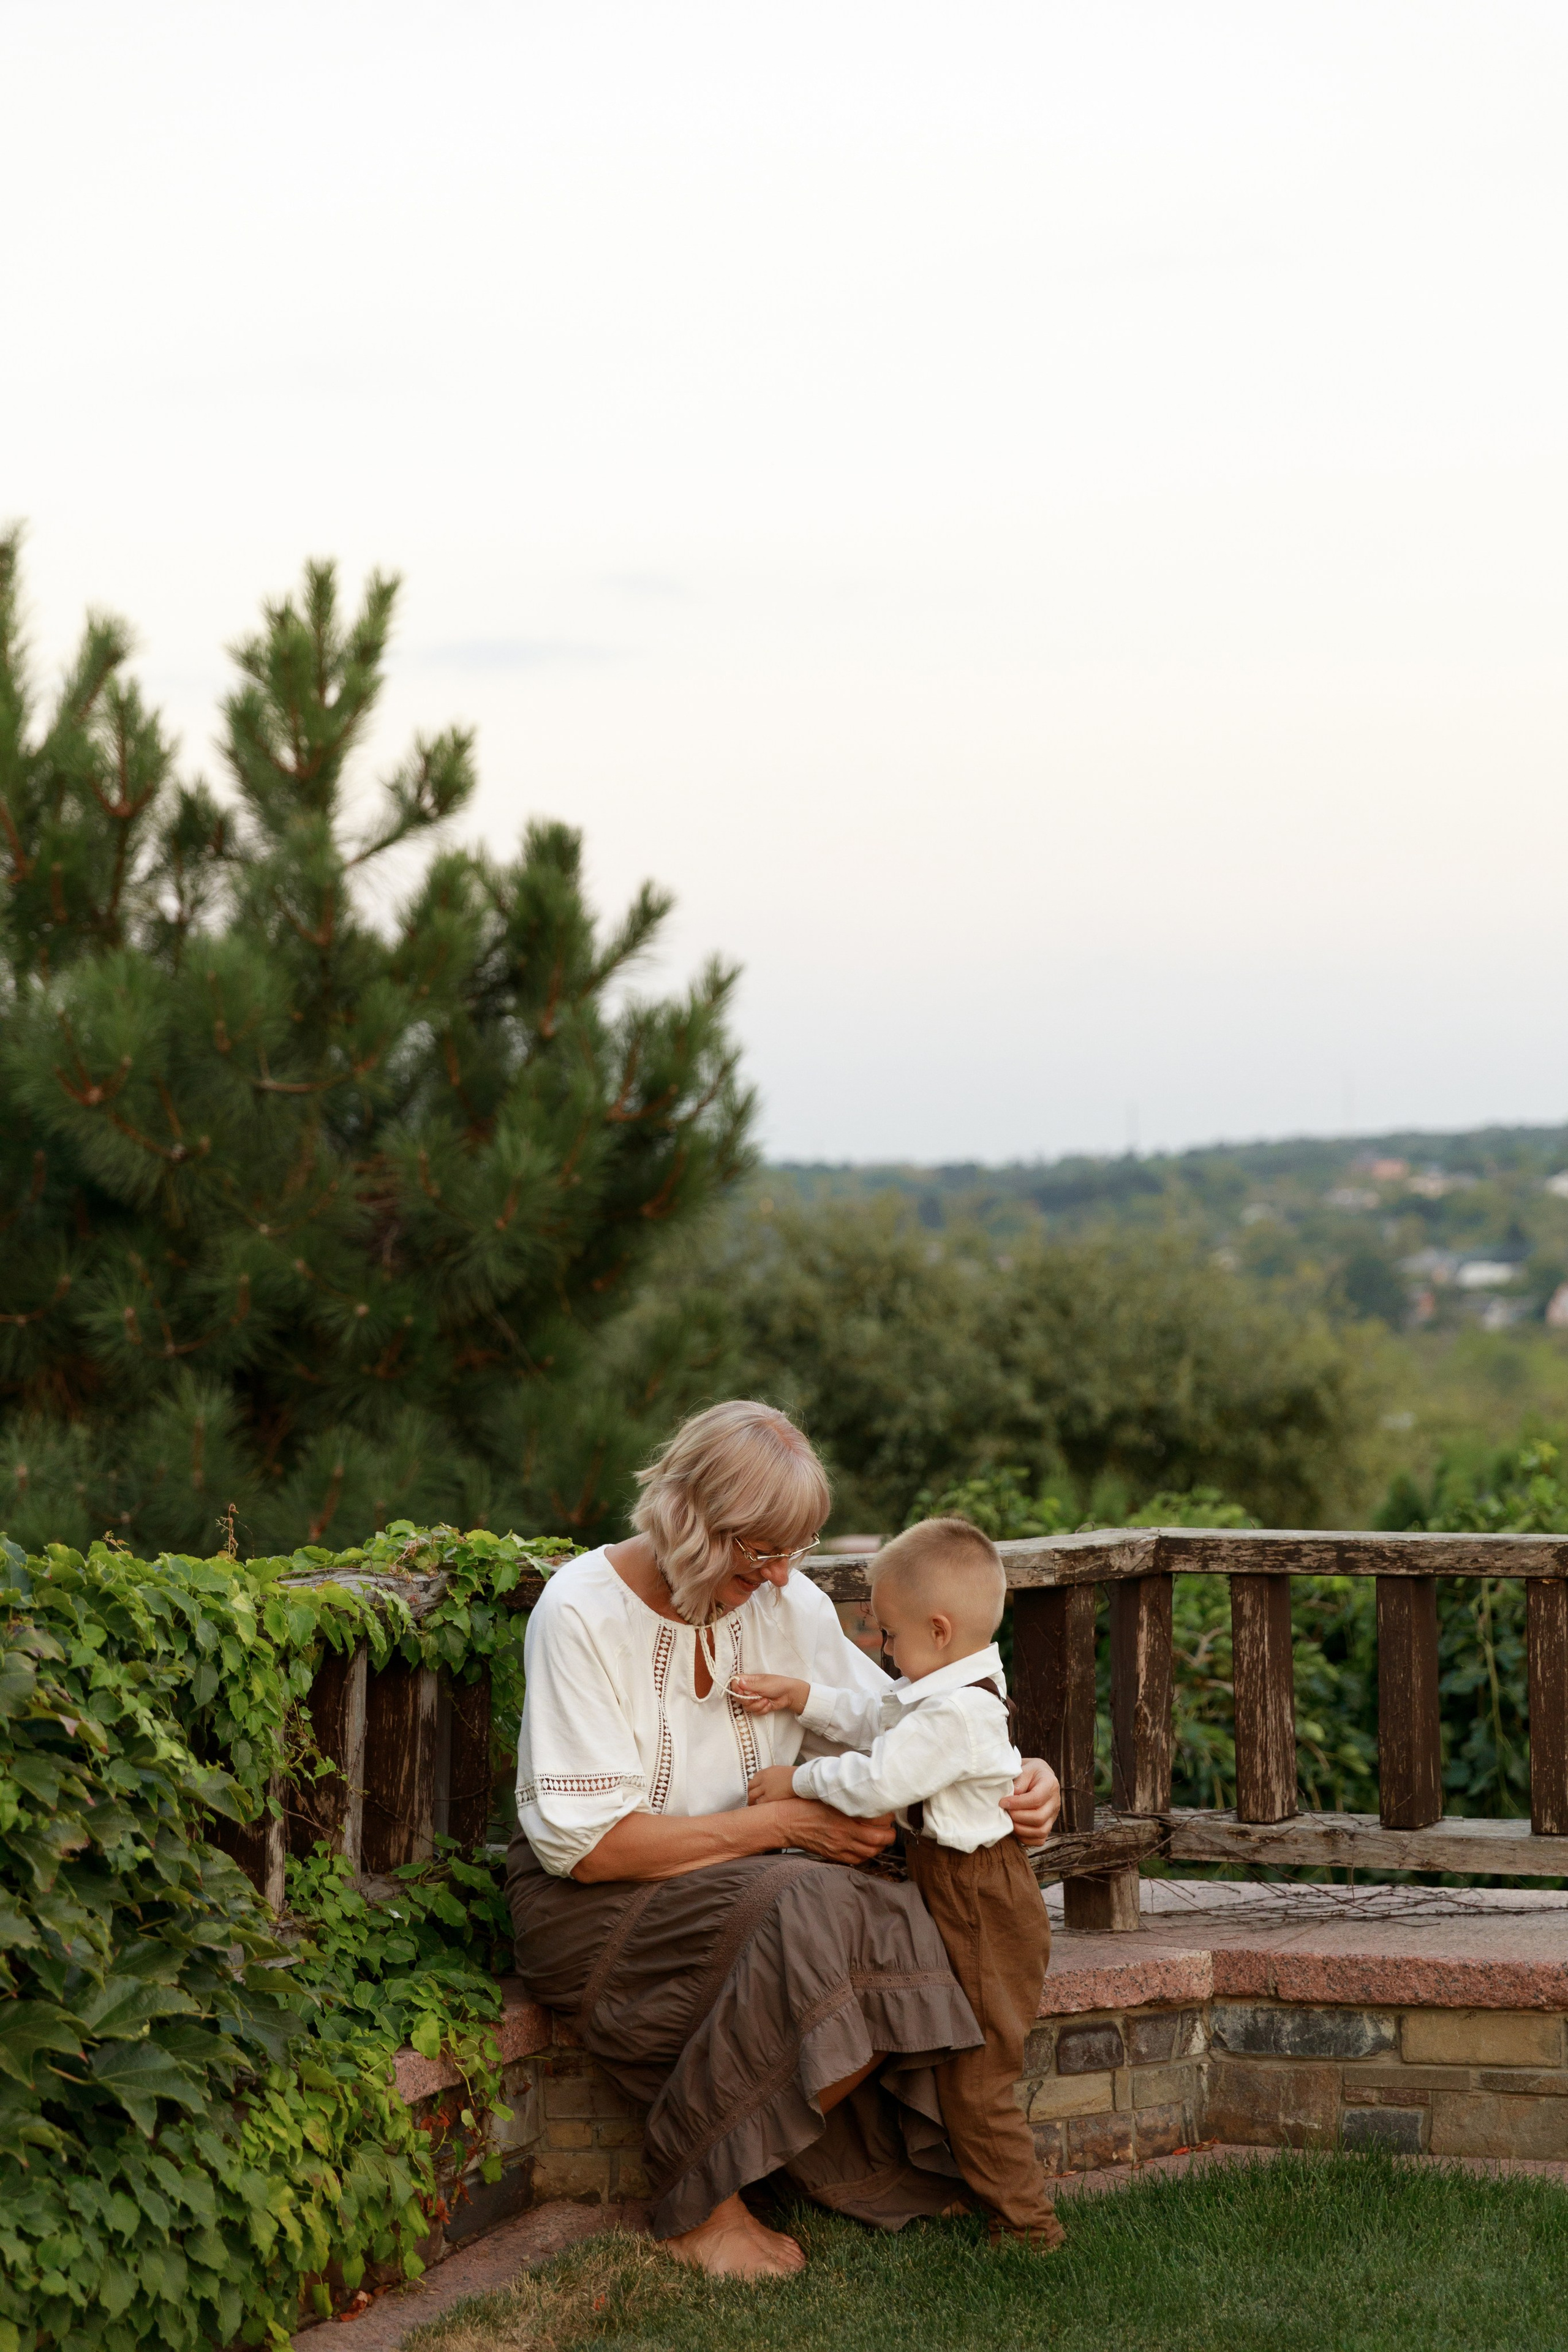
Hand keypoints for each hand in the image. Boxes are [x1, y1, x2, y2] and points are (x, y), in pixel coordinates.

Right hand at [731, 1673, 808, 1715]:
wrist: (789, 1694)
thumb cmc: (777, 1684)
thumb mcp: (763, 1684)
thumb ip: (749, 1685)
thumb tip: (738, 1682)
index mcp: (750, 1680)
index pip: (735, 1682)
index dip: (735, 1688)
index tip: (740, 1691)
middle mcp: (750, 1690)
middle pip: (738, 1697)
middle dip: (747, 1700)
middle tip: (756, 1696)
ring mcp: (754, 1699)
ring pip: (747, 1707)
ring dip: (757, 1705)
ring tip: (766, 1700)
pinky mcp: (759, 1707)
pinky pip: (755, 1712)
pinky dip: (762, 1709)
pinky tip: (769, 1704)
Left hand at [748, 1765, 798, 1804]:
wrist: (800, 1779)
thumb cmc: (797, 1775)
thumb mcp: (783, 1771)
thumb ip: (777, 1776)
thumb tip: (778, 1781)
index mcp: (767, 1771)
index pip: (755, 1777)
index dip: (754, 1785)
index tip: (755, 1790)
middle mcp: (763, 1778)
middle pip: (750, 1785)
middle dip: (750, 1792)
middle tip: (751, 1800)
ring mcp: (765, 1787)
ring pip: (752, 1795)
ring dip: (751, 1801)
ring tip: (752, 1807)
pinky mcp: (769, 1797)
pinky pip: (759, 1803)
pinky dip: (757, 1806)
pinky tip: (759, 1810)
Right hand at [767, 1796, 896, 1864]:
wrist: (786, 1822)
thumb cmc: (805, 1805)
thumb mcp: (829, 1795)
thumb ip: (849, 1798)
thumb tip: (868, 1795)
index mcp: (845, 1814)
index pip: (878, 1819)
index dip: (887, 1815)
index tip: (888, 1811)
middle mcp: (845, 1833)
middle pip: (879, 1839)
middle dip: (889, 1833)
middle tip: (889, 1826)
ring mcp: (840, 1847)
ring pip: (871, 1852)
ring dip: (880, 1845)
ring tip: (881, 1836)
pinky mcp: (834, 1855)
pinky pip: (858, 1859)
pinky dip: (867, 1854)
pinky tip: (866, 1846)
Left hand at [1002, 1756, 1060, 1844]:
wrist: (1037, 1776)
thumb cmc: (1028, 1772)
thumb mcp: (1024, 1768)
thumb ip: (1019, 1781)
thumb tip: (1012, 1797)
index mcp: (1050, 1784)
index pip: (1036, 1799)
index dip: (1017, 1803)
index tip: (1002, 1802)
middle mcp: (1055, 1802)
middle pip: (1039, 1818)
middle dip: (1018, 1817)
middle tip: (1005, 1811)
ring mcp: (1053, 1816)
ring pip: (1041, 1831)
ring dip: (1021, 1829)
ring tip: (1009, 1820)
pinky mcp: (1048, 1825)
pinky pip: (1040, 1839)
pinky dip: (1026, 1838)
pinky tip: (1015, 1828)